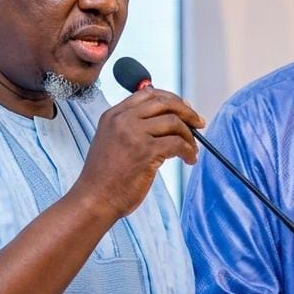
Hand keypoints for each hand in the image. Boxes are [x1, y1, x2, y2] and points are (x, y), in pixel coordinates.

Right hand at [77, 87, 204, 216]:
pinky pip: (177, 143)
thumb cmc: (106, 177)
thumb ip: (134, 127)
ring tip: (192, 149)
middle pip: (163, 102)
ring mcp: (133, 134)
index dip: (171, 99)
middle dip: (186, 111)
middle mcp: (122, 120)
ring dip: (189, 136)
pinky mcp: (145, 152)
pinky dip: (189, 151)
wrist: (94, 199)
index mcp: (113, 115)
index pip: (147, 93)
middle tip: (198, 123)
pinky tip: (189, 160)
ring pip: (174, 122)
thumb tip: (171, 117)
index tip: (185, 109)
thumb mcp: (112, 141)